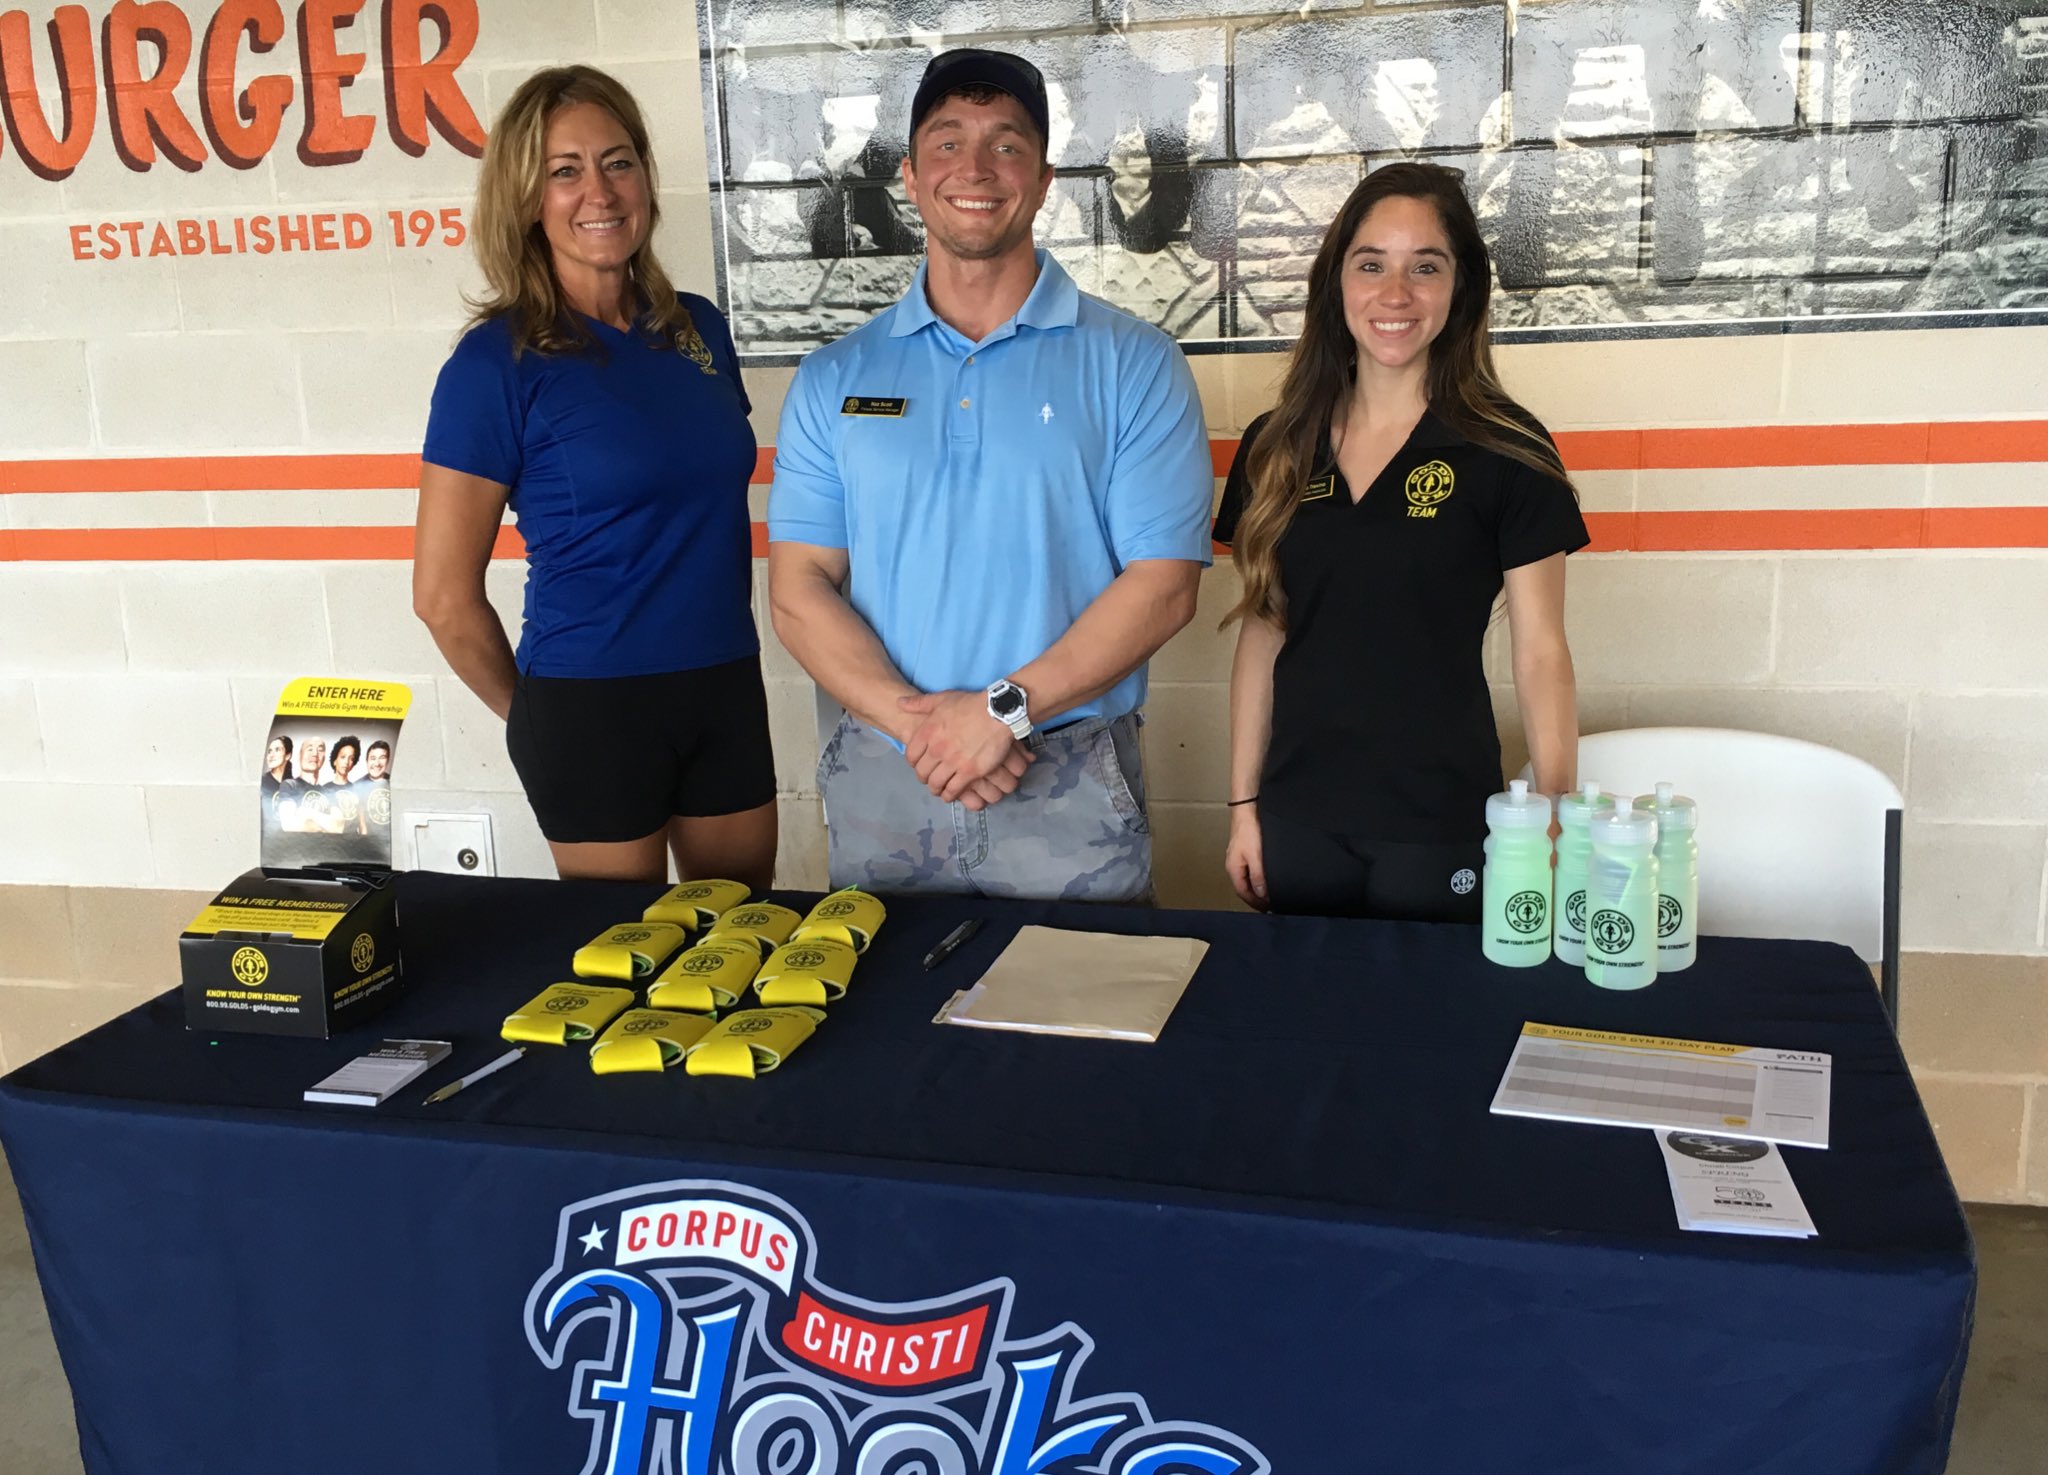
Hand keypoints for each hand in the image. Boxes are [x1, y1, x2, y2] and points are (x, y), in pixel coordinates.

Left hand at [899, 691, 1033, 803]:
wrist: (999, 712)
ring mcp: (953, 762)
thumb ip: (919, 703)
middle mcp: (937, 749)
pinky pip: (954, 790)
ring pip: (936, 783)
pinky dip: (949, 795)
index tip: (919, 765)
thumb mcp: (942, 698)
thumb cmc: (971, 704)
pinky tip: (950, 794)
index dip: (913, 763)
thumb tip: (899, 702)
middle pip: (922, 772)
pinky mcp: (970, 772)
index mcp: (928, 732)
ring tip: (939, 789)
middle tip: (929, 779)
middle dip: (924, 778)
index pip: (911, 755)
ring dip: (936, 789)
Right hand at [1224, 804, 1268, 910]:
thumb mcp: (1256, 857)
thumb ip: (1258, 876)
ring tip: (1269, 894)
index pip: (1243, 892)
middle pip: (1244, 887)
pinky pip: (1250, 871)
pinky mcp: (1245, 852)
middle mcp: (1234, 865)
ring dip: (1257, 888)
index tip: (1267, 909)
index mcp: (1234, 869)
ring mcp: (1239, 859)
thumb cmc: (1249, 831)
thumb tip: (1261, 893)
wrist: (1248, 811)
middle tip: (1270, 905)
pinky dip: (1258, 878)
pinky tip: (1265, 878)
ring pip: (1247, 879)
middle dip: (1256, 898)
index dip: (1255, 903)